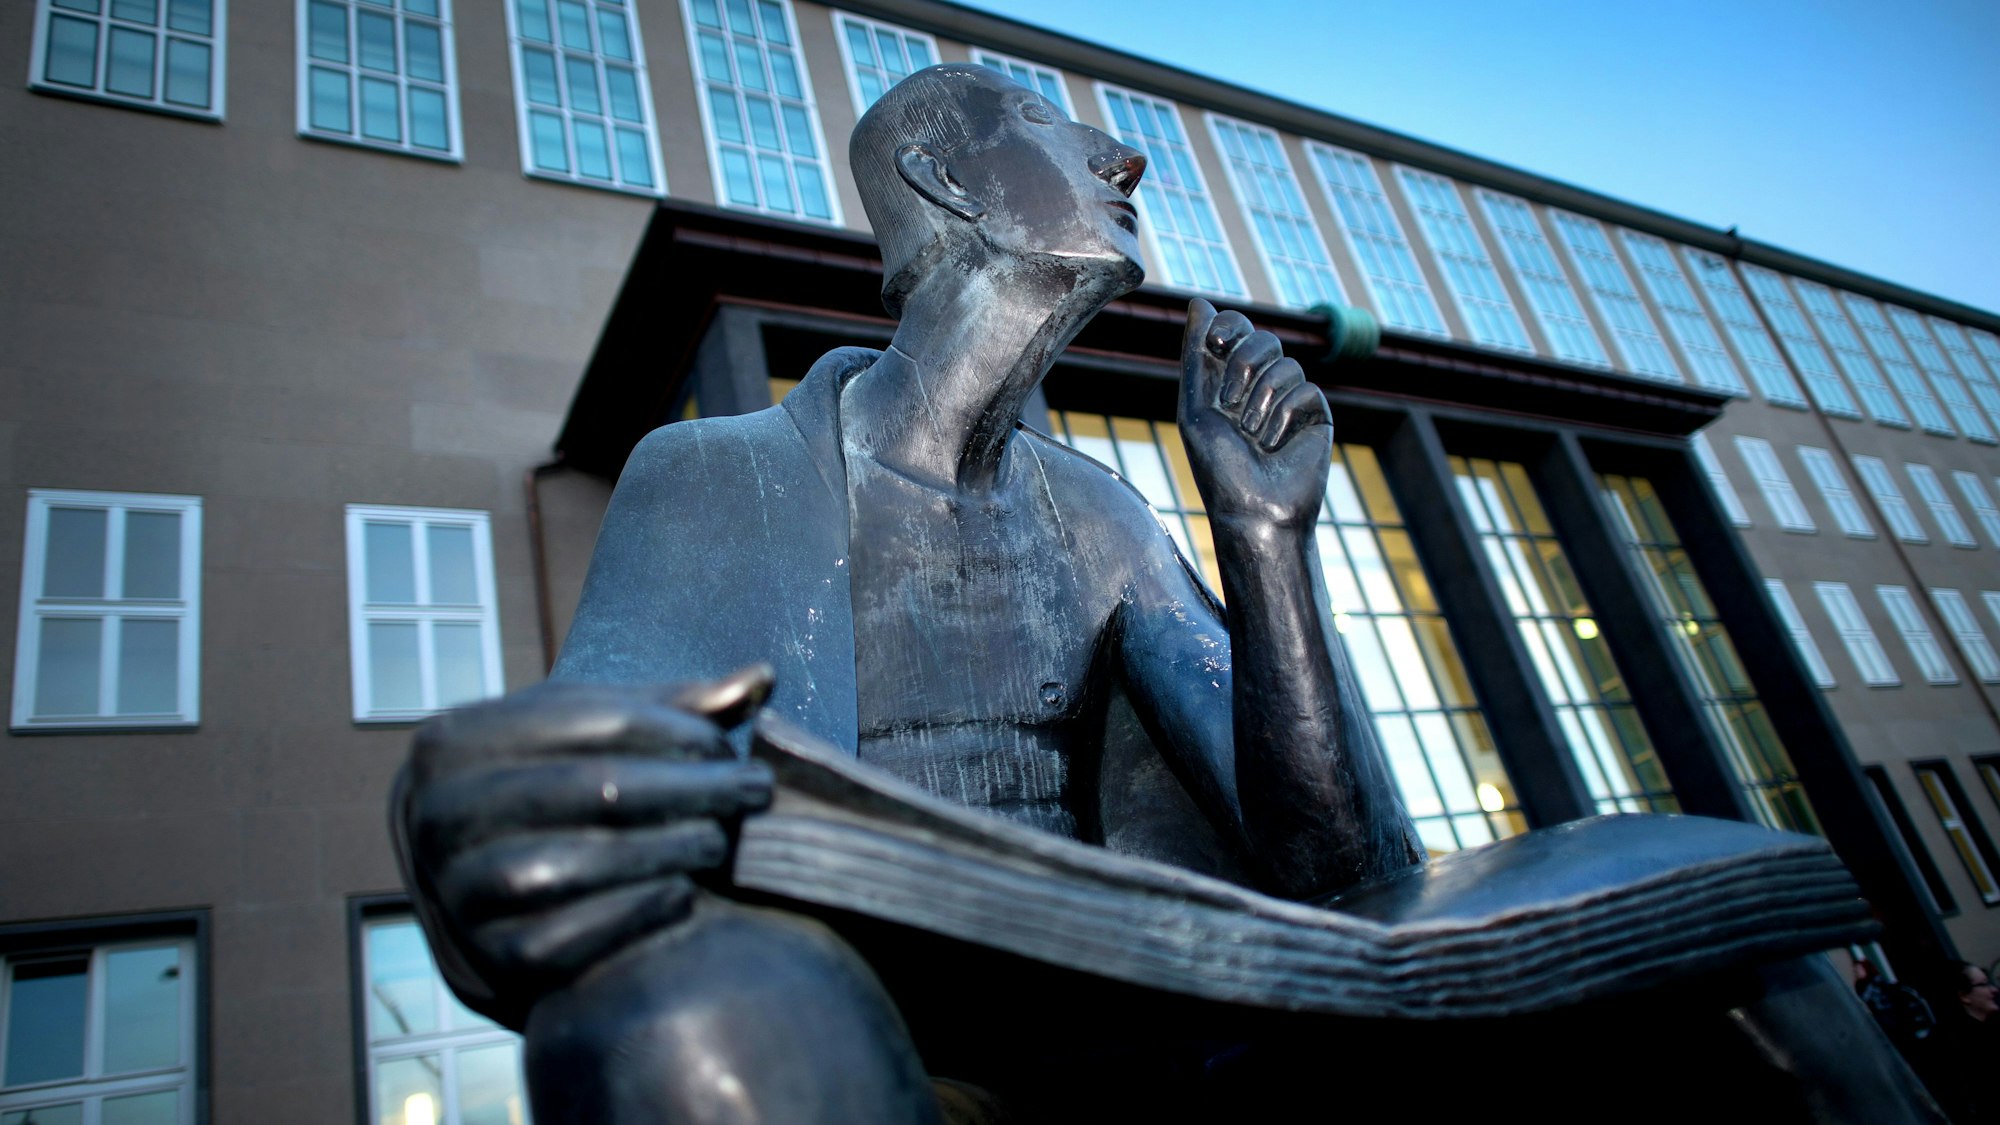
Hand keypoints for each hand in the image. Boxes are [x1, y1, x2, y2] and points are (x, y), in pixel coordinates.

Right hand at [393, 666, 775, 1024]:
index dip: (677, 732)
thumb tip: (762, 677)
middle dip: (689, 788)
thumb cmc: (548, 797)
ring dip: (666, 851)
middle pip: (594, 789)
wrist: (473, 902)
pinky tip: (684, 894)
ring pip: (577, 866)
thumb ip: (671, 708)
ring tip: (720, 843)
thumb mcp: (586, 739)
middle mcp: (438, 814)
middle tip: (752, 793)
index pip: (594, 719)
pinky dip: (636, 913)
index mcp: (456, 742)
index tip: (732, 749)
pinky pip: (569, 939)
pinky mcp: (483, 959)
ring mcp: (453, 892)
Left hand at [1178, 298, 1332, 531]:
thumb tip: (1198, 302)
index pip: (1236, 328)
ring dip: (1261, 401)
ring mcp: (1291, 399)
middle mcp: (1261, 385)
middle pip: (1263, 337)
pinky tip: (1276, 445)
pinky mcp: (1317, 415)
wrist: (1253, 509)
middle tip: (1231, 402)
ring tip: (1252, 436)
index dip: (1230, 327)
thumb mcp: (1195, 408)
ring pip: (1285, 364)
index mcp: (1228, 380)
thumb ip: (1196, 356)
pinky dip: (1284, 416)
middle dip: (1244, 366)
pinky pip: (1305, 389)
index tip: (1218, 345)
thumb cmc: (1218, 468)